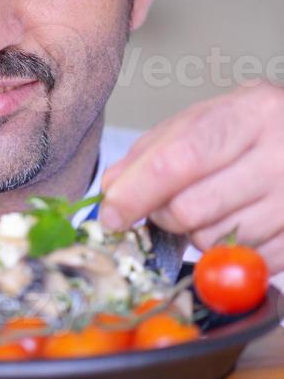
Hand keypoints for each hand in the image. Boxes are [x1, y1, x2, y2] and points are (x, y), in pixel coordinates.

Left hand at [100, 81, 283, 273]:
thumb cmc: (253, 130)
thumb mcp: (205, 120)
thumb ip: (153, 151)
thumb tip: (112, 189)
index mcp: (250, 115)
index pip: (179, 160)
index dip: (136, 192)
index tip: (112, 212)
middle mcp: (280, 157)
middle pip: (190, 209)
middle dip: (163, 215)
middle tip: (168, 204)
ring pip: (211, 242)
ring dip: (194, 234)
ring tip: (212, 206)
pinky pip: (240, 264)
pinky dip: (224, 253)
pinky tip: (235, 223)